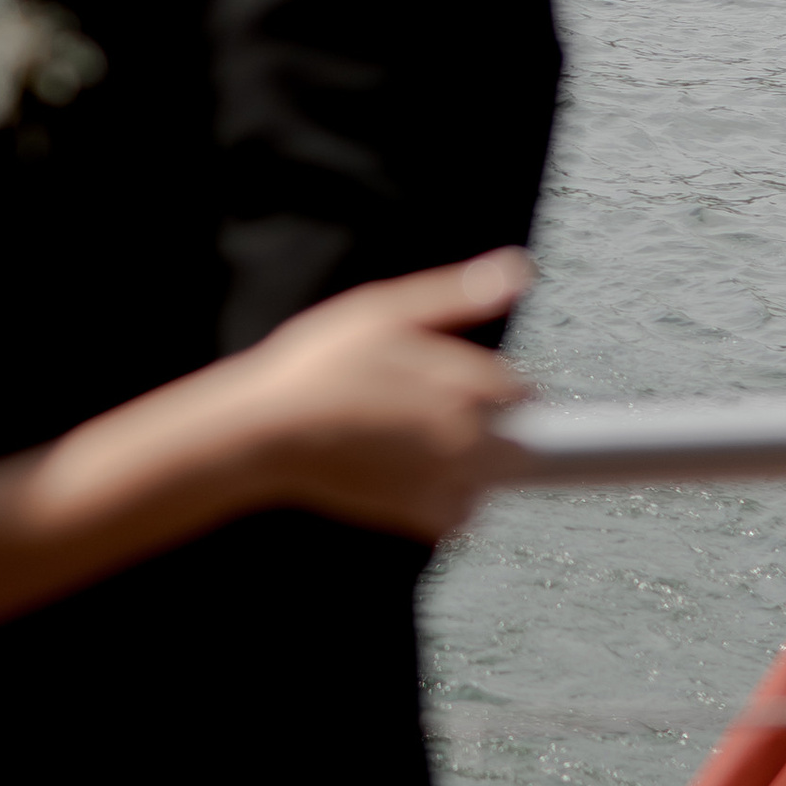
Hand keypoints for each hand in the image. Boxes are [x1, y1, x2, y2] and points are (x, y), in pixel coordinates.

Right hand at [238, 253, 535, 540]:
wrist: (265, 433)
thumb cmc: (318, 365)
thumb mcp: (384, 310)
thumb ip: (458, 294)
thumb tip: (521, 269)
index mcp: (465, 386)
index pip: (518, 391)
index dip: (491, 384)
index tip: (461, 381)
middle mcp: (466, 440)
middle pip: (517, 442)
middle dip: (492, 427)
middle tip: (429, 411)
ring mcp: (444, 482)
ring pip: (490, 480)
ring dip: (472, 466)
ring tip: (413, 443)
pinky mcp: (417, 516)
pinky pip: (458, 515)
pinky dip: (445, 498)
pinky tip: (406, 471)